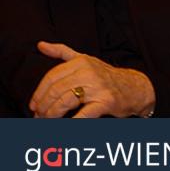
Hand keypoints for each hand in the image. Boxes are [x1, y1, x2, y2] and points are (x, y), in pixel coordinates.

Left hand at [29, 42, 154, 117]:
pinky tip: (66, 124)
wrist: (135, 87)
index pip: (51, 78)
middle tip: (39, 116)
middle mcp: (89, 72)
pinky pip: (83, 114)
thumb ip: (62, 52)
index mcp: (81, 62)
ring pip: (65, 102)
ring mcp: (98, 87)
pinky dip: (72, 122)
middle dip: (43, 107)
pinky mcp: (105, 102)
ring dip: (52, 115)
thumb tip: (40, 45)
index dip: (39, 93)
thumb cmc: (106, 76)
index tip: (34, 105)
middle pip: (55, 91)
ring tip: (49, 120)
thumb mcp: (85, 59)